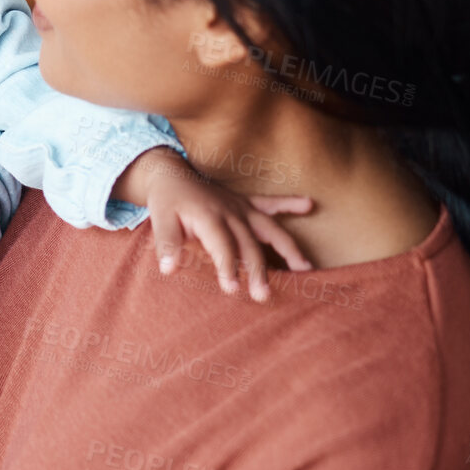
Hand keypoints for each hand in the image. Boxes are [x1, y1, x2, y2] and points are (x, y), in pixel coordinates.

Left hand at [135, 151, 313, 300]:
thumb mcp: (159, 220)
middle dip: (258, 270)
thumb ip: (166, 244)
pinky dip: (290, 203)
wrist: (171, 174)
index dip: (227, 266)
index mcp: (209, 217)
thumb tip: (168, 269)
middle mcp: (230, 212)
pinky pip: (271, 202)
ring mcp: (242, 207)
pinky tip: (310, 205)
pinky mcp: (247, 203)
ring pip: (269, 228)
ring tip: (306, 268)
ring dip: (288, 248)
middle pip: (249, 244)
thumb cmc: (166, 202)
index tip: (232, 289)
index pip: (222, 245)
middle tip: (263, 295)